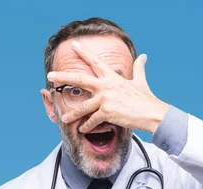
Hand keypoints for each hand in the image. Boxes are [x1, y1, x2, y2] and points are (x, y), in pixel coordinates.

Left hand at [47, 41, 168, 133]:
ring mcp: (105, 99)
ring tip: (64, 118)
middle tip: (50, 75)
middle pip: (80, 79)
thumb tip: (143, 56)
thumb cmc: (146, 98)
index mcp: (112, 77)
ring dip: (72, 113)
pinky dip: (87, 126)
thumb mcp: (140, 81)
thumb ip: (139, 68)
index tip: (74, 45)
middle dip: (63, 76)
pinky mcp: (106, 112)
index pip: (95, 62)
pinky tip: (83, 129)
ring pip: (83, 107)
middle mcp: (106, 86)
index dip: (84, 52)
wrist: (152, 113)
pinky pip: (92, 120)